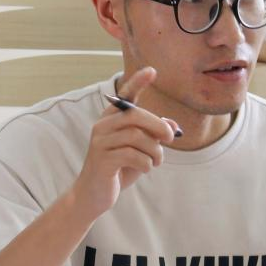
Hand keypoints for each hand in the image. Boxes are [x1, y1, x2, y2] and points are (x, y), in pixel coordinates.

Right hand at [69, 67, 179, 220]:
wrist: (93, 195)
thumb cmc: (119, 169)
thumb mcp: (141, 151)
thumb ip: (154, 137)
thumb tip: (172, 126)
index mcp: (111, 119)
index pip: (125, 96)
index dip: (137, 82)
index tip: (152, 70)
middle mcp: (102, 126)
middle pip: (135, 115)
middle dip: (158, 126)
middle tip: (171, 139)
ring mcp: (100, 142)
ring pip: (137, 136)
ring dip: (155, 150)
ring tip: (157, 161)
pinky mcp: (102, 159)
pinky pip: (132, 155)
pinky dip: (146, 162)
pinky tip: (146, 168)